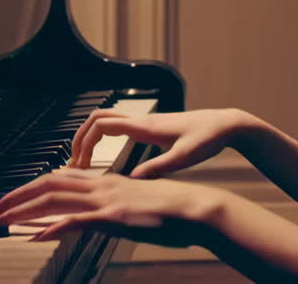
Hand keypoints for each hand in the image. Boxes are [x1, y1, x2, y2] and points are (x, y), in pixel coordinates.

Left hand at [0, 169, 222, 247]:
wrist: (195, 209)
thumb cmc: (170, 211)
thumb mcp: (134, 208)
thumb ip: (111, 210)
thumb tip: (94, 218)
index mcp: (104, 182)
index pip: (57, 179)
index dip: (30, 189)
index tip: (11, 202)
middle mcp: (100, 186)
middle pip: (47, 184)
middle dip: (16, 197)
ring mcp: (105, 200)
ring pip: (54, 198)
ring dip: (23, 210)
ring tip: (1, 221)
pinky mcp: (113, 217)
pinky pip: (75, 220)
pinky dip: (51, 227)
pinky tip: (35, 237)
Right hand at [69, 108, 251, 178]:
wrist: (225, 125)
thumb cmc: (208, 138)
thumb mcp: (183, 158)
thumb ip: (157, 167)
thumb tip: (132, 179)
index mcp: (145, 127)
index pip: (102, 125)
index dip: (84, 142)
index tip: (78, 164)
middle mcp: (142, 121)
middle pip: (97, 118)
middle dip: (80, 138)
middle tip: (72, 163)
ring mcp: (146, 122)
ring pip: (107, 120)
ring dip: (90, 137)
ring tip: (83, 161)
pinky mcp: (152, 128)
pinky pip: (118, 127)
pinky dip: (104, 138)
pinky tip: (106, 157)